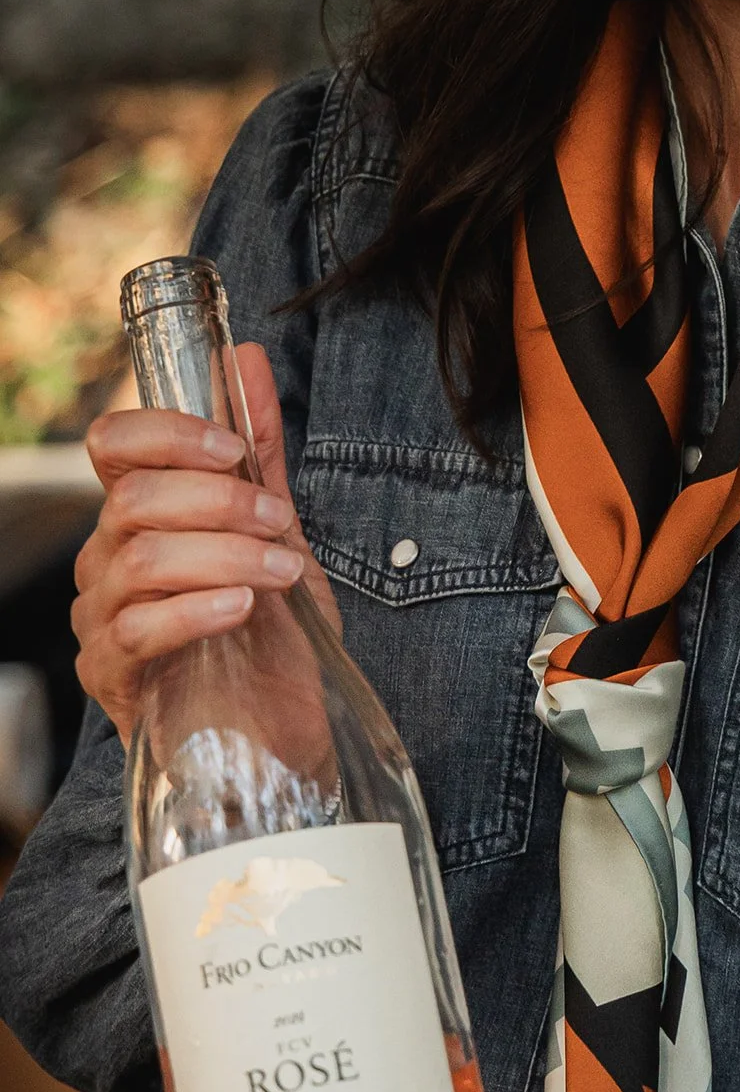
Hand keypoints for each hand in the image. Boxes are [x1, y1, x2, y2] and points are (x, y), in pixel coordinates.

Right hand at [74, 342, 339, 748]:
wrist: (285, 733)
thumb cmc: (274, 641)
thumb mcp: (279, 538)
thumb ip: (259, 457)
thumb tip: (243, 358)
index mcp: (141, 518)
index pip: (113, 444)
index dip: (168, 433)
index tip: (234, 451)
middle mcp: (106, 561)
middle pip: (133, 499)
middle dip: (218, 502)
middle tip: (277, 525)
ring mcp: (101, 620)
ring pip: (140, 559)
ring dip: (224, 556)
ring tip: (280, 576)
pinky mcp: (112, 676)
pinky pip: (137, 628)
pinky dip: (198, 609)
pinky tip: (243, 611)